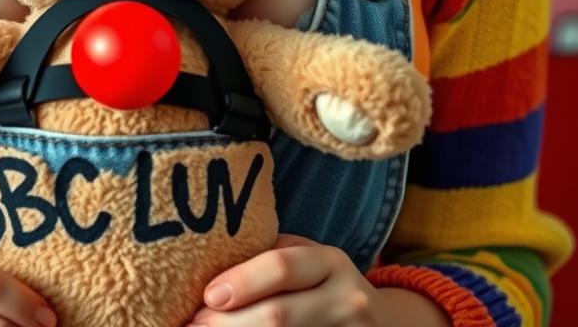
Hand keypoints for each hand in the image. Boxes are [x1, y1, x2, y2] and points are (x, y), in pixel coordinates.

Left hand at [186, 234, 446, 326]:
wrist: (386, 323)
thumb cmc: (325, 283)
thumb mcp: (308, 259)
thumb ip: (268, 257)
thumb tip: (206, 266)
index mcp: (331, 263)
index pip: (283, 267)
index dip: (242, 281)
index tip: (207, 296)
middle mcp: (346, 300)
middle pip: (279, 316)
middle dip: (228, 324)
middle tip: (192, 325)